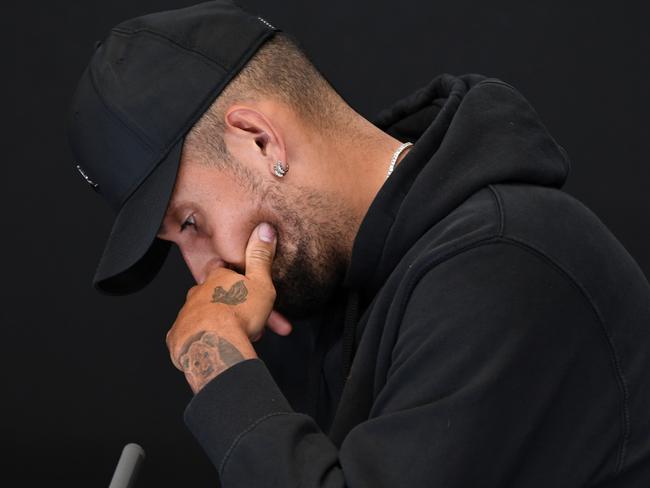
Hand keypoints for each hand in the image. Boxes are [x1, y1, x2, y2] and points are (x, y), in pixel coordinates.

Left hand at [165, 222, 288, 392]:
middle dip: (230, 306)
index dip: (236, 278)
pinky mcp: (178, 335)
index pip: (224, 269)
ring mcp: (185, 313)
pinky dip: (201, 339)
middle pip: (214, 294)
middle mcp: (197, 292)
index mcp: (216, 278)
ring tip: (238, 337)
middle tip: (250, 321)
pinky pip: (189, 335)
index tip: (247, 287)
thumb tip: (264, 230)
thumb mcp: (260, 283)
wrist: (215, 345)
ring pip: (203, 315)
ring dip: (219, 324)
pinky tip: (214, 346)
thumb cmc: (239, 313)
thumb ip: (261, 257)